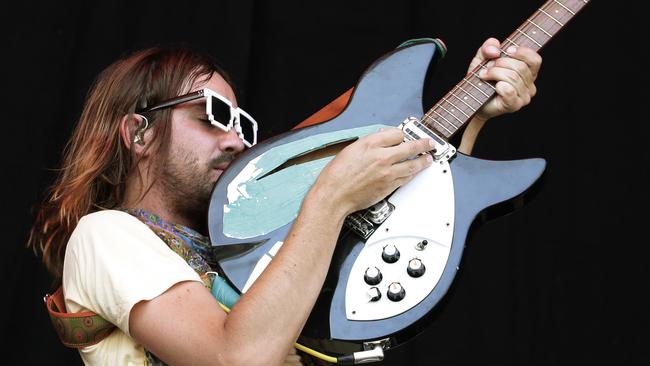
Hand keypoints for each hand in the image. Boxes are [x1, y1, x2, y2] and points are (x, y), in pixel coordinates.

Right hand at [310, 128, 433, 215]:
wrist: (334, 195)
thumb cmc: (337, 175)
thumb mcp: (351, 150)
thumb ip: (369, 144)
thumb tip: (381, 140)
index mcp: (370, 144)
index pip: (396, 133)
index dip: (402, 135)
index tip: (404, 136)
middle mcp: (381, 157)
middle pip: (410, 147)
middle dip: (423, 144)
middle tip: (429, 143)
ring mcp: (387, 172)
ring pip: (412, 164)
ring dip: (423, 161)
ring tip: (429, 158)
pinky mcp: (389, 186)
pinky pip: (406, 178)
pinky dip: (413, 174)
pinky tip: (415, 172)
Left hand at [469, 37, 541, 120]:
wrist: (473, 100)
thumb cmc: (482, 79)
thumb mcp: (482, 58)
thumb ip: (488, 47)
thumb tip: (496, 50)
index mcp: (528, 72)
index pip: (535, 60)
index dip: (522, 52)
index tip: (507, 50)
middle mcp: (530, 85)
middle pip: (521, 67)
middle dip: (500, 63)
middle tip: (487, 68)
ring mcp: (523, 97)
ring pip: (514, 77)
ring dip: (495, 73)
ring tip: (484, 76)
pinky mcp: (514, 105)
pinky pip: (510, 90)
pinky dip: (499, 86)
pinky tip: (493, 87)